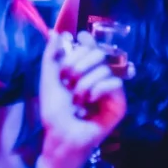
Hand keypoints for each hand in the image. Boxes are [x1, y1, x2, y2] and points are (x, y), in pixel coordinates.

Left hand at [38, 31, 126, 167]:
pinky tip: (90, 100)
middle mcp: (98, 78)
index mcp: (83, 71)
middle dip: (79, 65)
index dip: (87, 41)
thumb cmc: (53, 111)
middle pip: (99, 53)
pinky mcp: (119, 104)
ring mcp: (110, 90)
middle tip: (68, 80)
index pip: (91, 48)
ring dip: (85, 83)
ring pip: (105, 69)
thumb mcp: (48, 80)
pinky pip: (115, 84)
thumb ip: (51, 56)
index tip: (79, 38)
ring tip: (77, 99)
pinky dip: (100, 89)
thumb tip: (56, 32)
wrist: (60, 134)